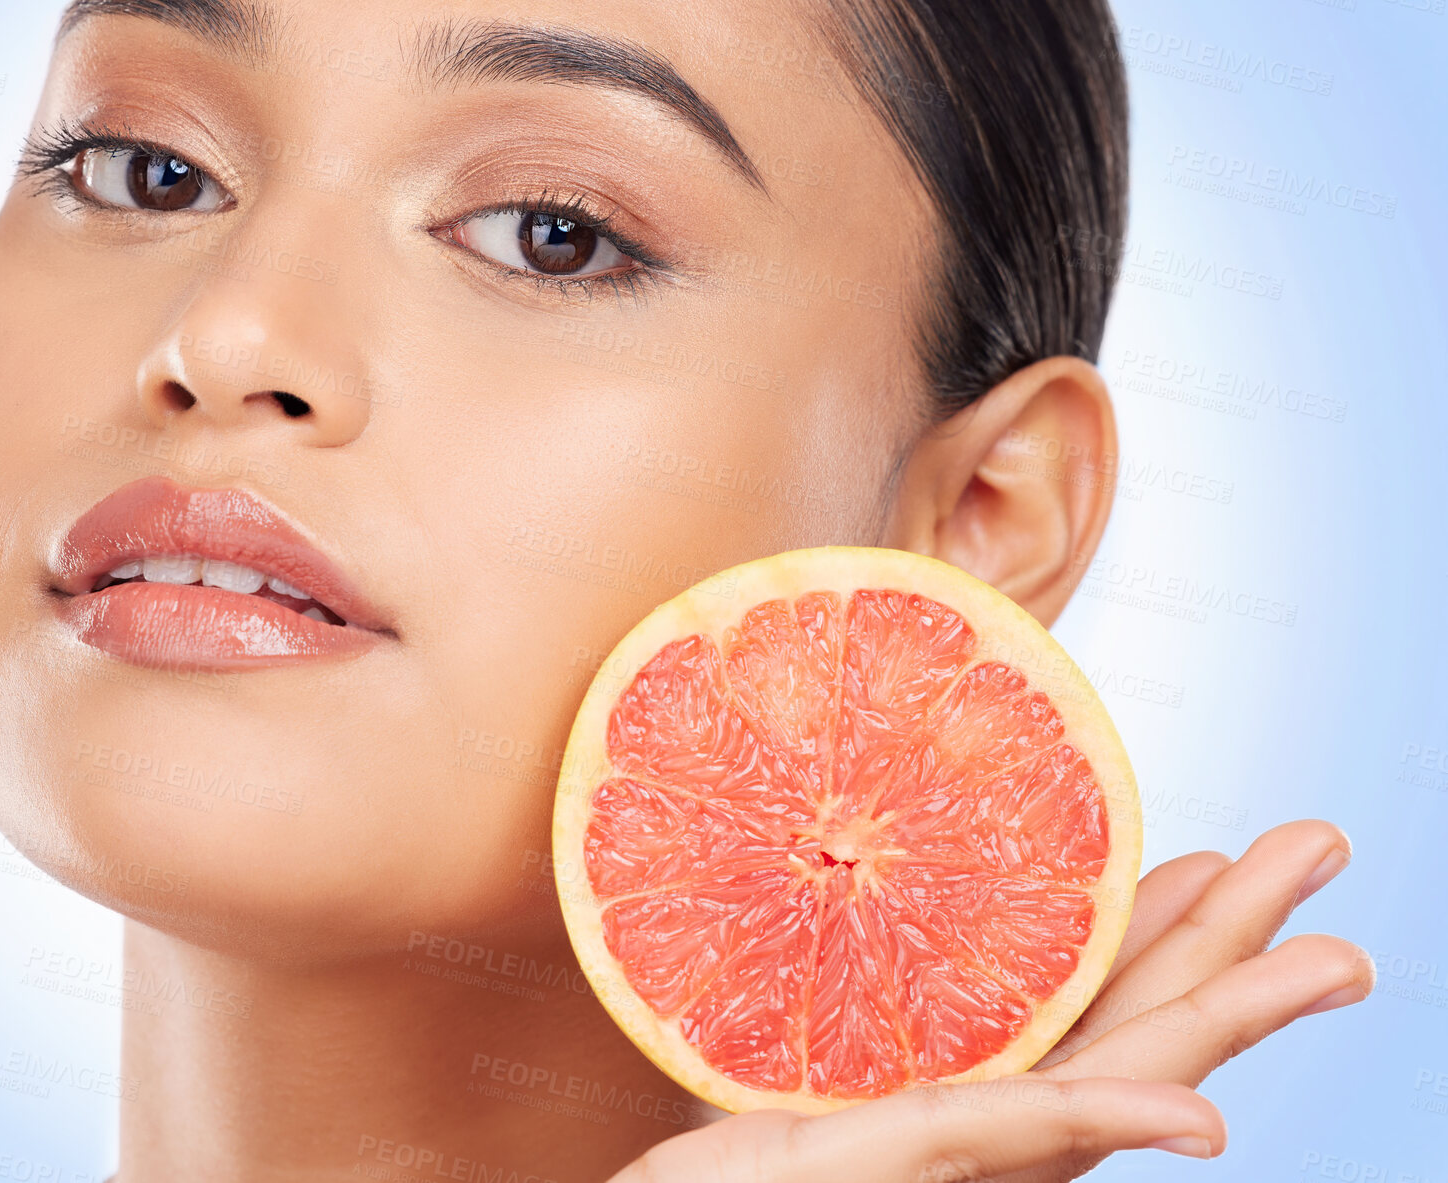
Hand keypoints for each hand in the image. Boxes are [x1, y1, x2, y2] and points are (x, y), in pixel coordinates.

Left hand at [608, 819, 1373, 1182]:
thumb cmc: (711, 1139)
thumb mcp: (777, 1019)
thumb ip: (832, 959)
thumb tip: (845, 854)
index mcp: (958, 1068)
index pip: (1076, 990)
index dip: (1154, 924)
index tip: (1212, 850)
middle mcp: (981, 1115)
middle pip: (1128, 1019)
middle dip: (1234, 939)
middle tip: (1318, 844)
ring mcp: (959, 1153)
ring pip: (1113, 1076)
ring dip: (1229, 1018)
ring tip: (1330, 962)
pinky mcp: (908, 1166)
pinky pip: (1016, 1137)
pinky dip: (1112, 1122)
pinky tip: (1198, 1111)